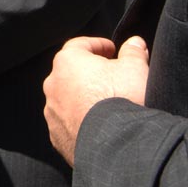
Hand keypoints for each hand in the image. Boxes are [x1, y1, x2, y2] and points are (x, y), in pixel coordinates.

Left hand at [43, 35, 148, 164]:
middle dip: (90, 73)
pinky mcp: (57, 135)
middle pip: (72, 73)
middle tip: (112, 78)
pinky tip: (99, 126)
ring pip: (68, 99)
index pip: (80, 45)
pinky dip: (81, 121)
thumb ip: (132, 52)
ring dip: (83, 99)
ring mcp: (52, 112)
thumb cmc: (123, 98)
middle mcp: (53, 84)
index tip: (112, 50)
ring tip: (107, 105)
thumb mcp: (135, 68)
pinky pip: (68, 123)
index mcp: (67, 62)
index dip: (98, 45)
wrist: (117, 143)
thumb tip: (134, 42)